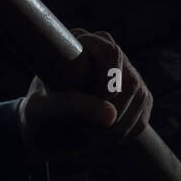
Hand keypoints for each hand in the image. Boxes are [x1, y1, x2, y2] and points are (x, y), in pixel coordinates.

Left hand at [17, 29, 152, 161]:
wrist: (46, 133)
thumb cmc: (38, 115)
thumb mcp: (43, 110)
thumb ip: (71, 107)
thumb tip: (110, 115)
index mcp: (82, 44)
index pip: (110, 52)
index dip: (107, 81)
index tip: (93, 104)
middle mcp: (107, 54)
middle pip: (130, 82)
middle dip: (108, 114)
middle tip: (82, 129)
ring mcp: (127, 75)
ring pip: (140, 99)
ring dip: (115, 128)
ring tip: (86, 133)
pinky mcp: (138, 98)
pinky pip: (142, 118)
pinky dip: (124, 134)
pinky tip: (101, 135)